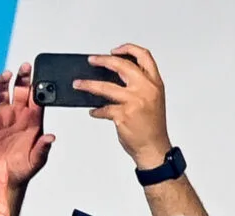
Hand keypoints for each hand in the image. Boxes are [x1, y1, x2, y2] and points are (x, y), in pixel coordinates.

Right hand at [0, 64, 54, 187]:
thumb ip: (43, 148)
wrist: (5, 178)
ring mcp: (1, 116)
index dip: (39, 87)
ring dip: (3, 83)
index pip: (37, 98)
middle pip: (20, 90)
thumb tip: (51, 138)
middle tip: (25, 67)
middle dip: (23, 78)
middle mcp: (17, 114)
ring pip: (2, 94)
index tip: (40, 77)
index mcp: (32, 120)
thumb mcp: (37, 161)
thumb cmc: (24, 168)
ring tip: (6, 75)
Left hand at [80, 44, 172, 169]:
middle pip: (122, 66)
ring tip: (79, 84)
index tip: (114, 50)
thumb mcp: (153, 99)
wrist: (153, 148)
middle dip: (103, 60)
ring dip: (88, 85)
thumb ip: (140, 85)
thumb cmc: (153, 126)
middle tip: (91, 60)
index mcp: (155, 83)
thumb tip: (115, 77)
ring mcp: (134, 102)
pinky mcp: (123, 115)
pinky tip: (93, 111)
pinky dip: (96, 111)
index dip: (128, 49)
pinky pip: (103, 109)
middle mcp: (146, 89)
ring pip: (105, 87)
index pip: (144, 56)